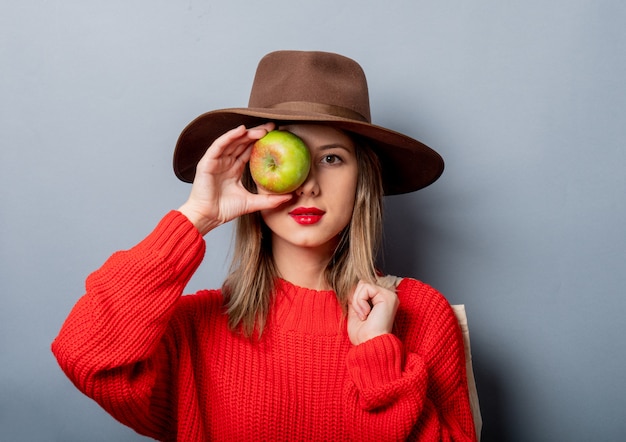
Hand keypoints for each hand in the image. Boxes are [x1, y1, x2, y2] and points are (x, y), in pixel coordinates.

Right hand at [178, 123, 292, 234]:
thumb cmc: (225, 210)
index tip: (276, 136)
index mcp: (234, 169)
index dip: (261, 142)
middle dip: (257, 133)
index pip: (249, 150)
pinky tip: (241, 130)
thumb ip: (269, 200)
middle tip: (272, 127)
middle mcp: (226, 162)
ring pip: (232, 141)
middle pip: (242, 143)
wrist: (208, 217)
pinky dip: (229, 136)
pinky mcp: (207, 162)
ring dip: (246, 134)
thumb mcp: (252, 203)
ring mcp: (216, 161)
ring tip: (261, 130)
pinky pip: (219, 145)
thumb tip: (289, 198)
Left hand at [347, 281, 399, 345]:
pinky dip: (360, 300)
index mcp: (382, 301)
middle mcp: (388, 297)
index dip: (356, 299)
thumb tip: (350, 287)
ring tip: (364, 315)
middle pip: (362, 284)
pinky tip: (366, 313)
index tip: (360, 316)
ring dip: (357, 301)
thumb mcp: (355, 312)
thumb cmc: (363, 335)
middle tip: (362, 316)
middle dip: (355, 299)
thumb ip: (355, 299)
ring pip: (363, 284)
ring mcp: (390, 296)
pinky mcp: (387, 296)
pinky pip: (365, 287)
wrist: (369, 345)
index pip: (363, 288)